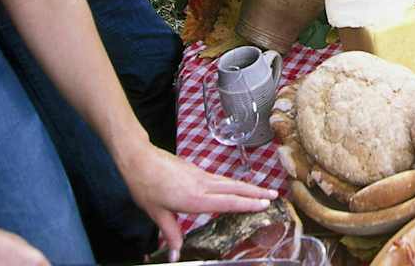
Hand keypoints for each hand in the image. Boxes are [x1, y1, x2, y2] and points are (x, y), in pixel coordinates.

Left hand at [118, 145, 277, 259]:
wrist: (139, 159)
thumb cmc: (146, 186)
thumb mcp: (157, 214)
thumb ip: (171, 233)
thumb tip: (175, 254)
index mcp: (195, 198)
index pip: (227, 202)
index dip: (247, 204)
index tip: (266, 205)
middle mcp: (203, 185)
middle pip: (236, 188)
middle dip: (257, 192)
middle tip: (275, 195)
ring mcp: (201, 175)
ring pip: (230, 182)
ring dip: (248, 187)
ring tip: (263, 191)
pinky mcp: (196, 170)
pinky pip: (221, 178)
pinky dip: (234, 183)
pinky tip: (235, 187)